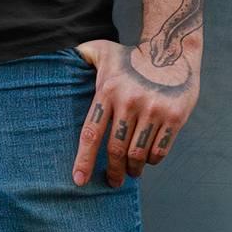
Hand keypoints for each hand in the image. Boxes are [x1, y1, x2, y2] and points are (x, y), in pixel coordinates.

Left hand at [70, 39, 199, 188]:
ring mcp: (153, 109)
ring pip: (138, 154)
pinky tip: (148, 158)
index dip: (84, 159)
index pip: (91, 132)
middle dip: (113, 171)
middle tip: (112, 181)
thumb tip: (57, 61)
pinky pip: (159, 151)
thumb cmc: (131, 56)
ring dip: (133, 169)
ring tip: (131, 171)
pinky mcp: (174, 117)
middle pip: (115, 149)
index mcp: (107, 90)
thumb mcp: (101, 50)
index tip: (79, 180)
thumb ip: (80, 56)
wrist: (171, 50)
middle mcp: (129, 101)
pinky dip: (152, 160)